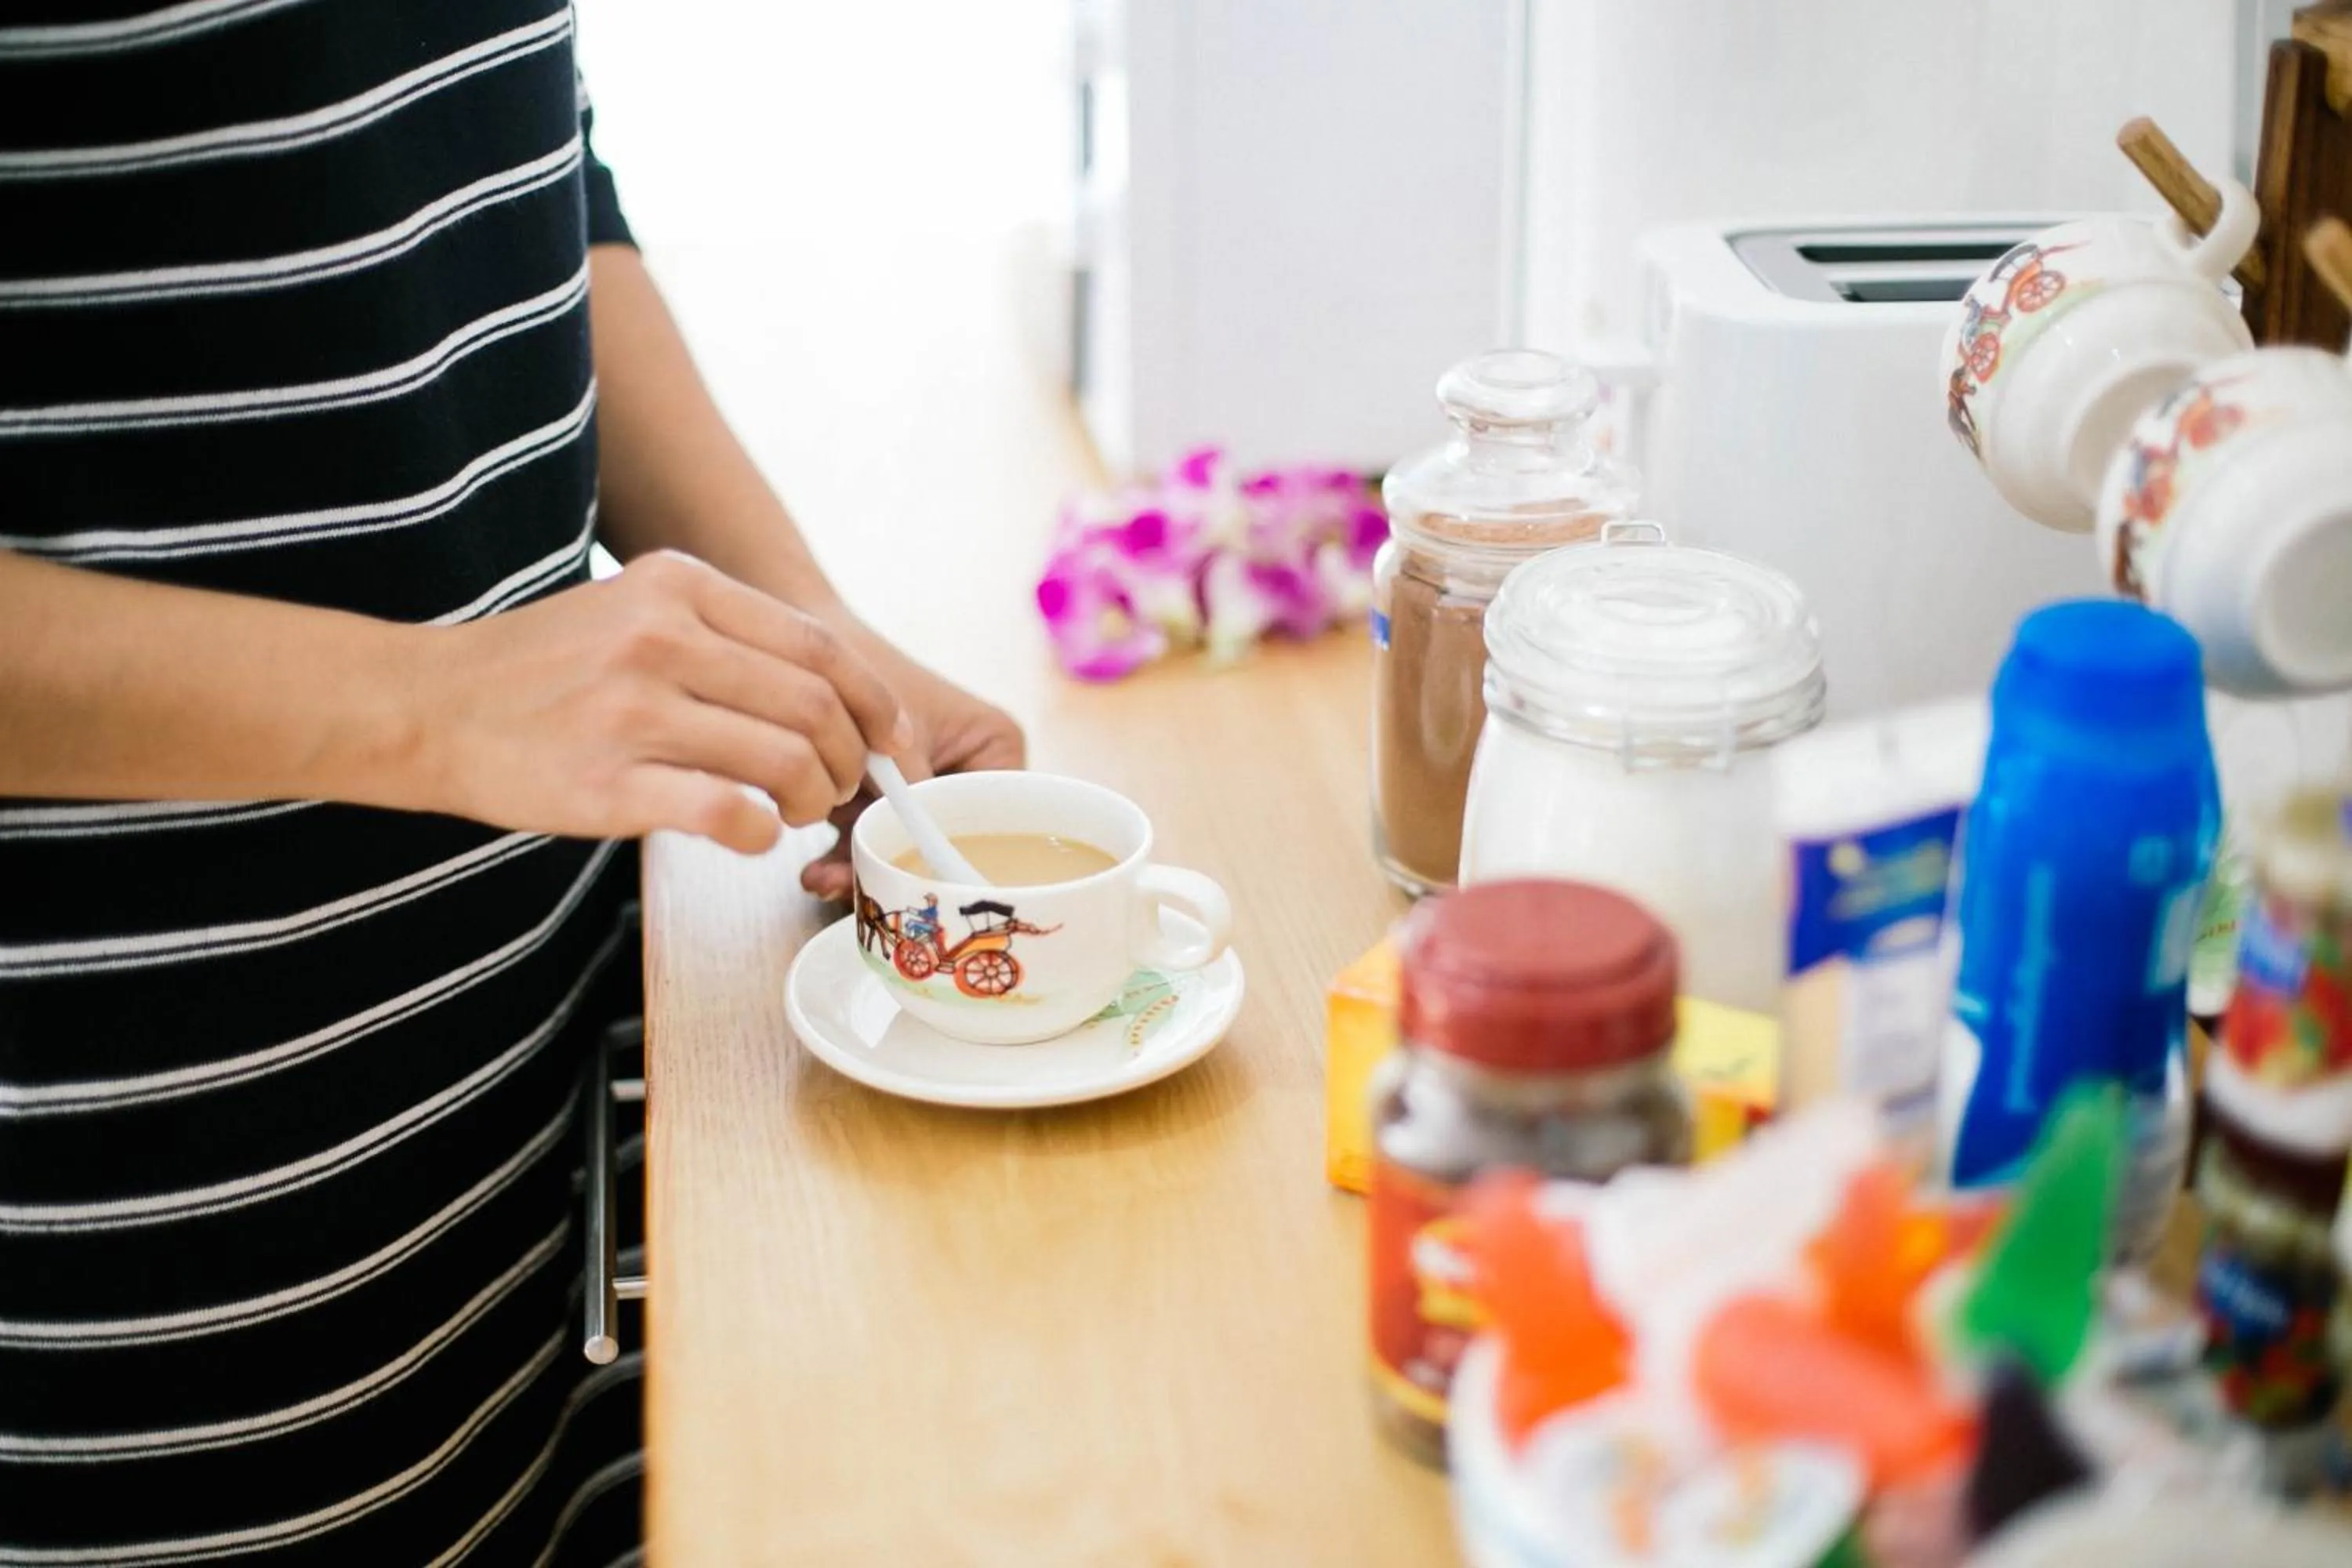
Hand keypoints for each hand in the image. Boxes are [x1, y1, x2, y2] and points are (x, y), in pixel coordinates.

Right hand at [418, 551, 911, 853]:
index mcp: (679, 586)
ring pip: (784, 759)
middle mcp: (661, 637)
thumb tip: (831, 695)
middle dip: (852, 759)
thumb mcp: (633, 610)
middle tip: (846, 788)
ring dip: (814, 799)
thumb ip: (724, 637)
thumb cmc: (543, 670)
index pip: (820, 646)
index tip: (894, 742)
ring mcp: (634, 710)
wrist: (425, 705)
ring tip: (800, 812)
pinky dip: (761, 831)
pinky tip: (752, 833)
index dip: (875, 703)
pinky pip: (728, 812)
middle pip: (815, 705)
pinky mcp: (609, 782)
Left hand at [800, 621, 1024, 899]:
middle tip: (870, 887)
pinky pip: (872, 842)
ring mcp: (922, 795)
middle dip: (906, 868)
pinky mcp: (881, 806)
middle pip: (952, 841)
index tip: (934, 883)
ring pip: (906, 849)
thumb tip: (918, 852)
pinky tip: (818, 872)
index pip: (1002, 819)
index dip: (969, 855)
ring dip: (866, 868)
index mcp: (996, 751)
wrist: (803, 651)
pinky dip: (845, 857)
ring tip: (826, 881)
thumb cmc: (864, 673)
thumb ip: (912, 795)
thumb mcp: (897, 739)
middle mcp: (969, 778)